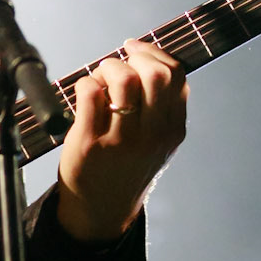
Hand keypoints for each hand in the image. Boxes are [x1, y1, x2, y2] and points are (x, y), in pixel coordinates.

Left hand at [56, 39, 186, 243]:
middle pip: (156, 74)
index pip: (177, 76)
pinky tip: (84, 94)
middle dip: (133, 57)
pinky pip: (90, 93)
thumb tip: (152, 61)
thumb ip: (162, 108)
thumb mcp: (157, 143)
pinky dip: (86, 83)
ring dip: (107, 68)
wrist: (100, 211)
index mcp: (173, 131)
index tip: (134, 49)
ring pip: (123, 78)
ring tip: (99, 80)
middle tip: (116, 65)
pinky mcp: (91, 143)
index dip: (154, 53)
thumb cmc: (125, 168)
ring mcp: (122, 140)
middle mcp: (153, 136)